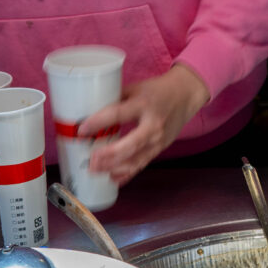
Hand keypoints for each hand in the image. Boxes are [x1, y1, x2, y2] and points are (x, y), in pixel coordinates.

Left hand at [79, 64, 210, 185]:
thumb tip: (90, 113)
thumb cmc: (157, 90)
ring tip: (96, 171)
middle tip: (91, 161)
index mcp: (143, 104)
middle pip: (129, 145)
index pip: (118, 114)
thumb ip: (116, 101)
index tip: (82, 130)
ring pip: (135, 160)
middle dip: (108, 156)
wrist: (186, 96)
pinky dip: (127, 174)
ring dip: (114, 168)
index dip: (99, 122)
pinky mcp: (160, 149)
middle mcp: (152, 125)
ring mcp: (158, 140)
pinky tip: (113, 179)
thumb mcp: (135, 88)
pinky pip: (142, 164)